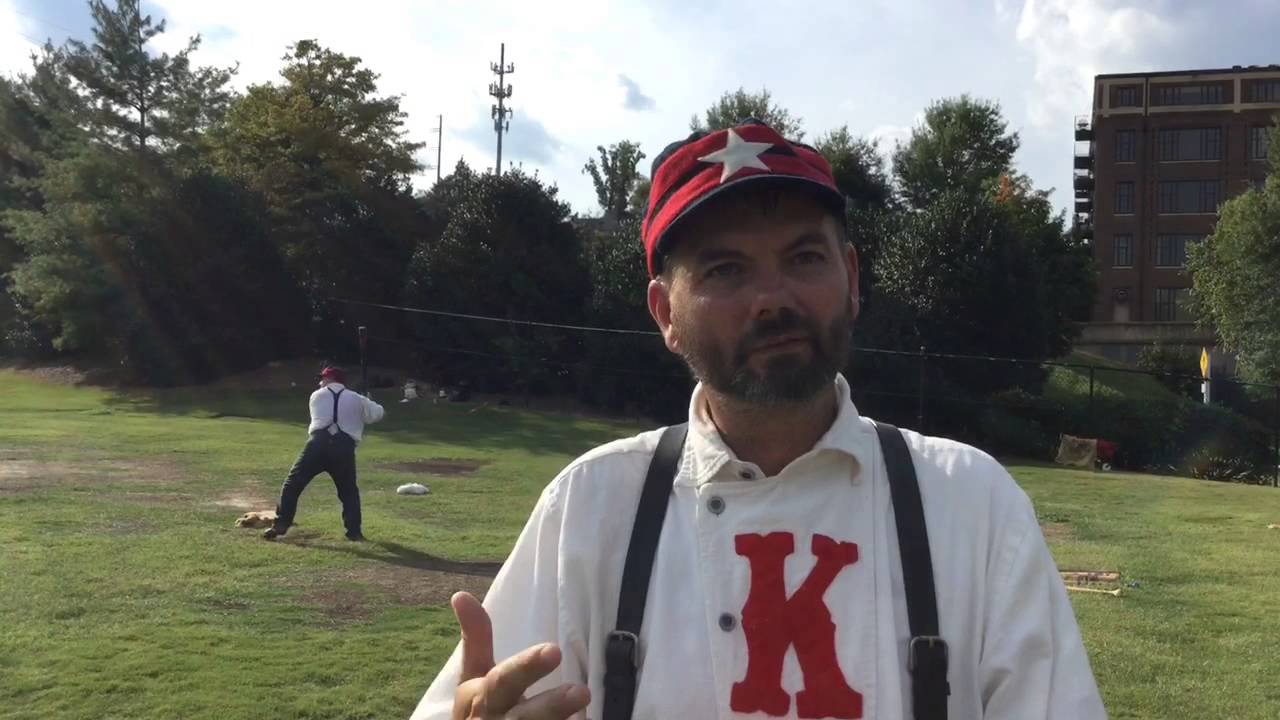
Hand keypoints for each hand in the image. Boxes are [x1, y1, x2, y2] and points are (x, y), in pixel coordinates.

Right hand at [450, 592, 590, 719]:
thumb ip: (476, 639)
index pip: (503, 680)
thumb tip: (460, 594)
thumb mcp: (473, 677)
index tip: (554, 650)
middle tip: (582, 692)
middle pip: (522, 716)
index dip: (527, 667)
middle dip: (551, 706)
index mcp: (481, 698)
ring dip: (559, 719)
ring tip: (585, 707)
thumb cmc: (482, 708)